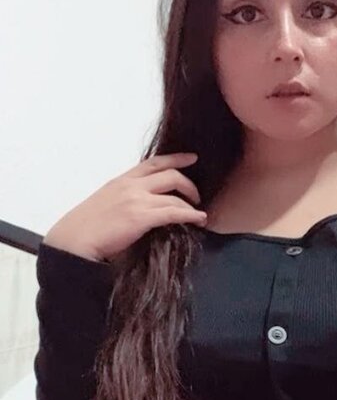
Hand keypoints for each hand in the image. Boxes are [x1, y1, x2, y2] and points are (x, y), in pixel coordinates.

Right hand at [42, 152, 207, 261]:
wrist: (74, 241)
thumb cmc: (86, 227)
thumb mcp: (105, 202)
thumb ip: (124, 198)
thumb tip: (142, 206)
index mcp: (121, 180)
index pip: (153, 163)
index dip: (176, 158)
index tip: (191, 158)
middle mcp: (131, 186)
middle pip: (171, 175)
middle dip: (189, 184)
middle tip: (196, 196)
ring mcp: (137, 200)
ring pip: (175, 195)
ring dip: (191, 204)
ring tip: (198, 213)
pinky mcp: (141, 217)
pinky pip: (174, 212)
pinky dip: (190, 215)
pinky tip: (199, 219)